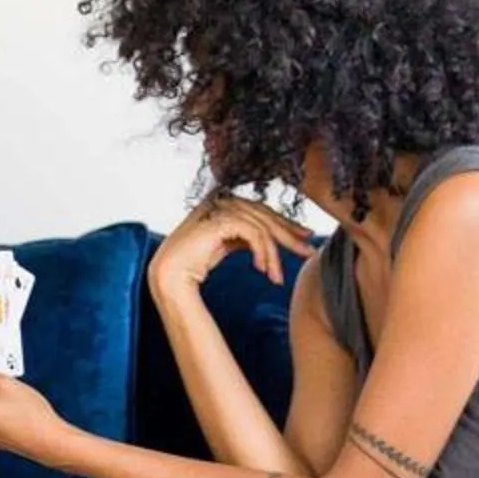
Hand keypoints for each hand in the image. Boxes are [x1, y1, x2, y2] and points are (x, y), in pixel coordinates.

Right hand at [149, 195, 315, 304]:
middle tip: (308, 252)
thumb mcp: (226, 244)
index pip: (260, 210)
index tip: (304, 237)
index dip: (284, 224)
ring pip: (261, 227)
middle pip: (265, 216)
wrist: (170, 276)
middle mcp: (221, 199)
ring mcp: (219, 206)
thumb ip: (245, 235)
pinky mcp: (219, 219)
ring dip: (273, 255)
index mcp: (222, 202)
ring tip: (277, 278)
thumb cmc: (193, 264)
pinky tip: (262, 269)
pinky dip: (262, 252)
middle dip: (289, 236)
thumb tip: (271, 237)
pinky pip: (253, 233)